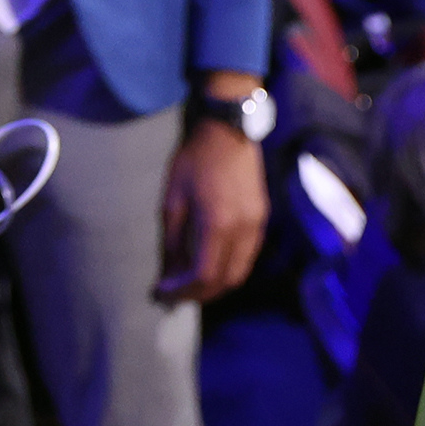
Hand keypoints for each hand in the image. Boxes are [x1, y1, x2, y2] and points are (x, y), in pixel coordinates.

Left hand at [159, 116, 269, 302]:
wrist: (229, 131)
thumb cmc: (194, 162)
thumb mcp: (172, 201)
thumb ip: (172, 242)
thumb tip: (168, 275)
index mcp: (218, 224)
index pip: (204, 275)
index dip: (182, 292)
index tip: (161, 293)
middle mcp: (244, 229)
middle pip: (227, 280)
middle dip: (200, 294)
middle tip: (174, 293)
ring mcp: (258, 223)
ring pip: (241, 270)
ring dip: (216, 282)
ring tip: (189, 280)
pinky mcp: (263, 217)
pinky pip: (248, 254)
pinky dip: (228, 266)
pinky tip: (209, 260)